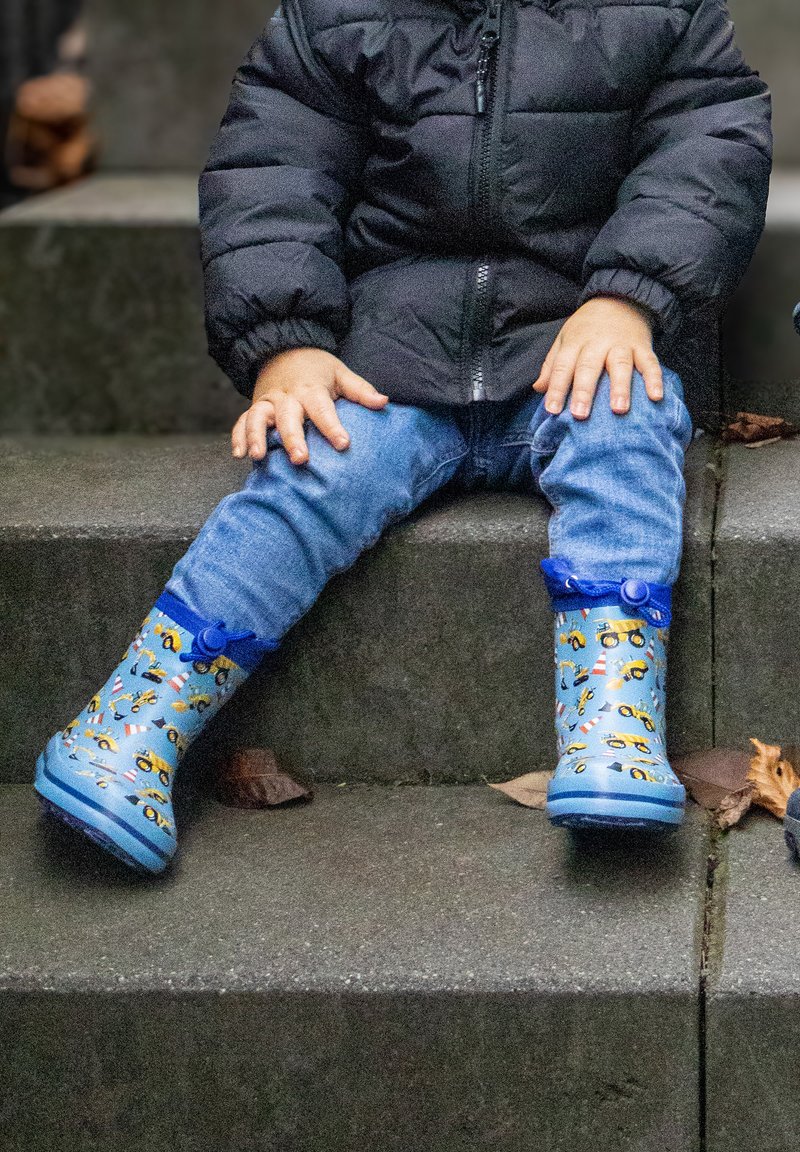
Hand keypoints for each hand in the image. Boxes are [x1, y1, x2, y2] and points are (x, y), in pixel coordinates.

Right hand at [232, 347, 388, 463]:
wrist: (283, 349)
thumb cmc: (317, 368)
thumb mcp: (340, 373)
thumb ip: (360, 390)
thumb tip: (384, 402)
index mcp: (310, 389)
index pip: (322, 409)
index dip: (332, 426)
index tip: (343, 444)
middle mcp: (286, 397)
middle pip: (289, 418)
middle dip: (293, 438)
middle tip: (301, 459)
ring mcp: (267, 402)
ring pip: (258, 419)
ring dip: (256, 437)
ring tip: (258, 457)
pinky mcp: (254, 408)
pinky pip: (241, 422)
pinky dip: (238, 437)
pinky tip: (239, 454)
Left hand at [532, 297, 663, 419]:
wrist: (619, 297)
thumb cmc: (587, 327)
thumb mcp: (565, 339)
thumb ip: (552, 365)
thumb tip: (538, 389)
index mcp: (575, 343)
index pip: (562, 367)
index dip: (556, 388)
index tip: (552, 410)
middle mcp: (598, 344)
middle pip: (589, 367)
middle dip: (584, 391)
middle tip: (580, 415)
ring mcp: (622, 344)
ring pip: (620, 366)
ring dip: (620, 388)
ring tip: (618, 409)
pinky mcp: (642, 346)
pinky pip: (650, 363)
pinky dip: (654, 379)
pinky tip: (656, 396)